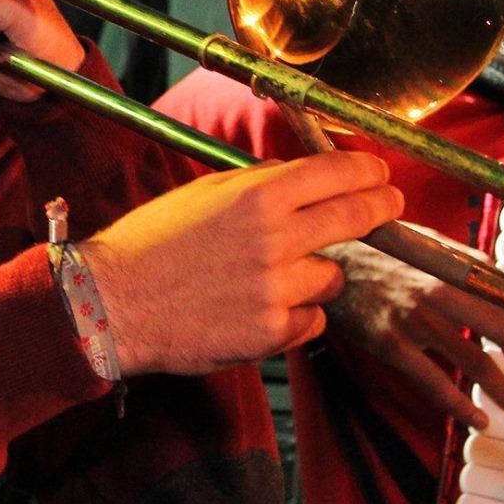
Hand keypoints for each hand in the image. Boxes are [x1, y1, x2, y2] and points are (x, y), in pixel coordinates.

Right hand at [79, 151, 403, 377]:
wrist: (111, 304)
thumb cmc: (151, 244)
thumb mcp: (202, 193)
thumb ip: (256, 183)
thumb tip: (298, 173)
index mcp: (256, 197)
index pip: (336, 173)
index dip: (367, 170)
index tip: (380, 172)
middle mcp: (273, 240)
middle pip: (354, 217)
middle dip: (381, 207)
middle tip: (391, 204)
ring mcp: (276, 290)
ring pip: (332, 277)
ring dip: (316, 274)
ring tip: (271, 276)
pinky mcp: (271, 333)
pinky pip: (312, 320)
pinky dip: (297, 315)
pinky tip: (259, 308)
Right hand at [323, 228, 503, 427]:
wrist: (326, 256)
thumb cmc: (379, 247)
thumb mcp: (428, 242)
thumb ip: (466, 262)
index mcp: (453, 264)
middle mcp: (440, 289)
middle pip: (502, 329)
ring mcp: (415, 319)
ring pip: (474, 361)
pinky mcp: (390, 344)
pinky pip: (434, 383)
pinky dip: (461, 406)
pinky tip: (477, 420)